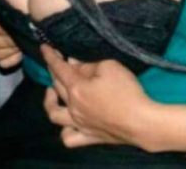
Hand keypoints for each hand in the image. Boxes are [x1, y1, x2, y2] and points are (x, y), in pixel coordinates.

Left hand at [41, 45, 156, 149]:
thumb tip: (74, 63)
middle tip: (58, 62)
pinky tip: (68, 122)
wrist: (141, 122)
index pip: (59, 68)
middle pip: (57, 86)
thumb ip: (89, 65)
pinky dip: (64, 129)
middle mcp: (73, 107)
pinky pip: (69, 137)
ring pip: (55, 115)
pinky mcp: (90, 137)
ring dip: (50, 101)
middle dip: (54, 71)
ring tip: (52, 92)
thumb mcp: (110, 67)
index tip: (44, 47)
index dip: (50, 56)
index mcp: (77, 88)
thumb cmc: (126, 91)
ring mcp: (80, 124)